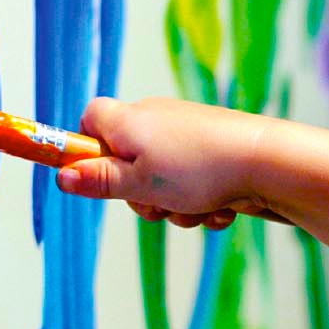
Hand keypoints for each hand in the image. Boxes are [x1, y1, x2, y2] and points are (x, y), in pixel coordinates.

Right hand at [56, 97, 283, 229]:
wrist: (266, 162)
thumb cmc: (198, 169)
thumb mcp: (138, 183)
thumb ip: (98, 181)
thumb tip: (61, 176)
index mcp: (130, 120)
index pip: (91, 119)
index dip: (89, 148)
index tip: (100, 173)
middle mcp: (157, 121)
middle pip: (127, 162)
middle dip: (141, 195)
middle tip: (156, 205)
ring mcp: (187, 137)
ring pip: (164, 182)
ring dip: (177, 206)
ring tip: (197, 208)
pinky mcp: (214, 153)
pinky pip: (195, 185)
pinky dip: (203, 202)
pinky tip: (221, 209)